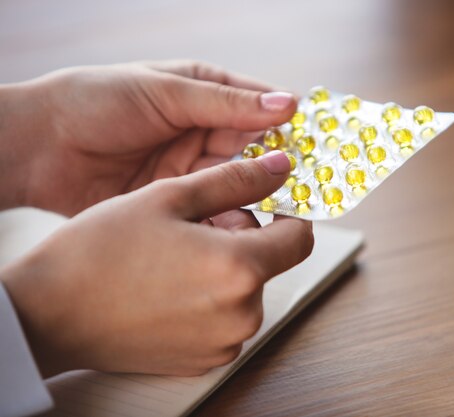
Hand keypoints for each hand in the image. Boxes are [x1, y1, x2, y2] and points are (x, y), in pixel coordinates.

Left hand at [0, 60, 295, 214]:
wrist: (38, 149)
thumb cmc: (95, 101)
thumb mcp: (164, 93)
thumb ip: (225, 102)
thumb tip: (287, 104)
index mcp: (206, 96)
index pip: (262, 109)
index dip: (291, 127)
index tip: (320, 146)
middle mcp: (204, 134)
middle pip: (257, 152)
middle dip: (280, 169)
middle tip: (305, 187)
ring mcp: (191, 170)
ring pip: (239, 185)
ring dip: (256, 198)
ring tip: (275, 212)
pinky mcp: (176, 202)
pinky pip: (213, 211)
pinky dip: (227, 219)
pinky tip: (237, 227)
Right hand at [0, 152, 313, 376]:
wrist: (50, 312)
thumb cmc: (102, 250)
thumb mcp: (171, 197)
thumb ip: (236, 180)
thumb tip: (281, 166)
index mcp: (239, 270)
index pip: (301, 238)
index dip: (287, 214)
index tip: (263, 203)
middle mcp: (242, 315)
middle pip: (269, 262)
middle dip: (244, 236)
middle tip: (197, 222)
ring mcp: (224, 343)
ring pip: (247, 289)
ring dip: (225, 265)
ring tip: (176, 253)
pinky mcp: (204, 360)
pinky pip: (227, 317)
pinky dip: (211, 296)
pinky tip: (169, 284)